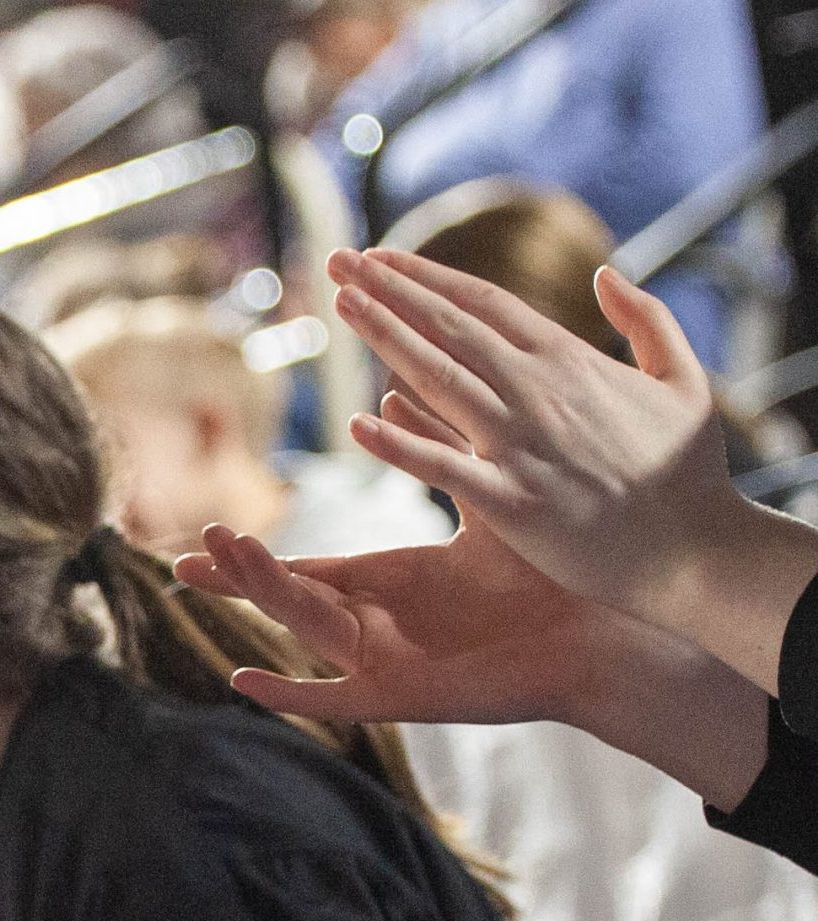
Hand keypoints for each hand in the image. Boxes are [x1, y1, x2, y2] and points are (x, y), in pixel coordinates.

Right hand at [176, 504, 773, 805]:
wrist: (607, 635)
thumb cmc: (555, 578)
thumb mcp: (490, 500)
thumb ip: (440, 449)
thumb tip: (399, 389)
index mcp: (392, 585)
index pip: (308, 569)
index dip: (256, 555)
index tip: (208, 535)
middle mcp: (379, 626)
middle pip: (291, 599)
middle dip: (238, 576)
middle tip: (187, 556)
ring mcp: (387, 663)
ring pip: (305, 632)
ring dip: (258, 602)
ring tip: (214, 572)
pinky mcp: (405, 698)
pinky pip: (332, 701)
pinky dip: (289, 692)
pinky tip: (241, 679)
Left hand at [323, 246, 817, 684]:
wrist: (693, 548)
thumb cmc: (687, 469)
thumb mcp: (681, 376)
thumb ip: (645, 318)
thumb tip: (604, 274)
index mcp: (569, 359)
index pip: (482, 304)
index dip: (426, 279)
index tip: (380, 260)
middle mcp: (539, 390)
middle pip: (450, 328)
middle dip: (390, 291)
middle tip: (337, 262)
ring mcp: (522, 443)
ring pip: (440, 378)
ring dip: (385, 339)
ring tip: (339, 305)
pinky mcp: (512, 502)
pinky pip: (445, 468)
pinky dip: (401, 445)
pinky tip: (359, 423)